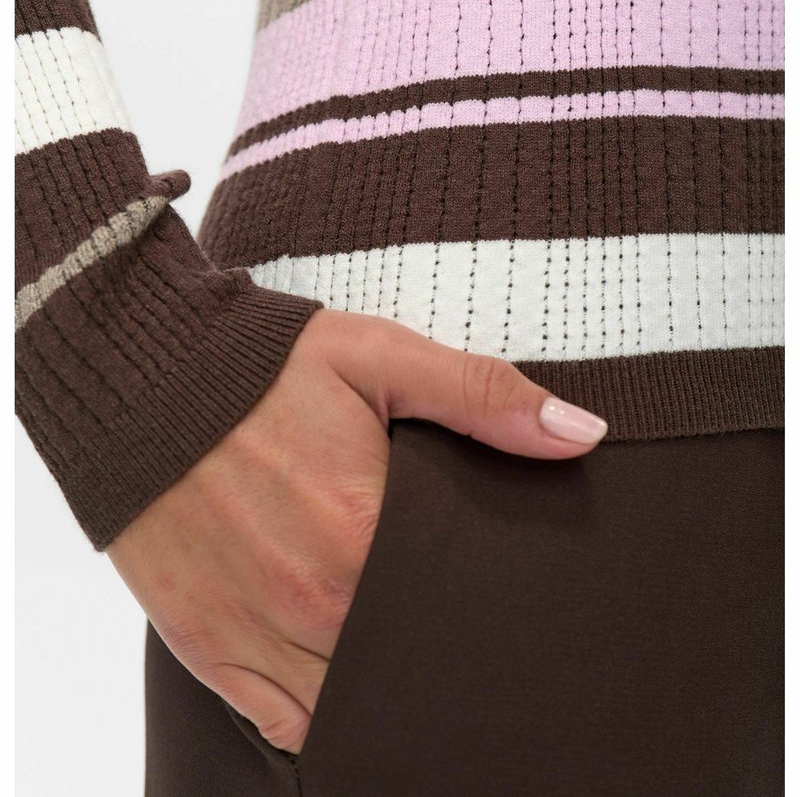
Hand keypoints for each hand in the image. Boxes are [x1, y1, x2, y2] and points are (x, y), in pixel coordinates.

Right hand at [107, 309, 606, 752]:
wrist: (141, 379)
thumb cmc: (261, 367)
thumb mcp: (378, 358)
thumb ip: (482, 397)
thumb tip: (582, 434)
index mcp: (363, 533)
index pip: (458, 608)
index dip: (487, 613)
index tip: (506, 607)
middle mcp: (313, 600)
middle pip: (409, 664)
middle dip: (442, 654)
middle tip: (466, 636)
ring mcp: (258, 632)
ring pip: (353, 707)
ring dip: (388, 691)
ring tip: (417, 664)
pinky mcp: (209, 646)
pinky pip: (286, 725)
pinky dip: (323, 717)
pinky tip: (351, 688)